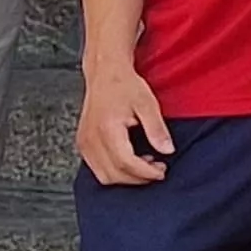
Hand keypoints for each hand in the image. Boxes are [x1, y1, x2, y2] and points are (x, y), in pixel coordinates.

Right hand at [78, 64, 175, 185]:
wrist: (105, 73)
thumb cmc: (124, 84)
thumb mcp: (147, 103)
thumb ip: (157, 129)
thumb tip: (168, 150)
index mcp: (107, 128)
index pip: (125, 162)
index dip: (145, 172)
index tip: (162, 171)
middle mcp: (91, 138)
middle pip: (114, 174)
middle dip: (139, 178)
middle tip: (158, 169)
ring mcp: (84, 143)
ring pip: (104, 176)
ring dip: (127, 178)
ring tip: (146, 164)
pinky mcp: (83, 144)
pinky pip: (97, 168)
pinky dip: (115, 171)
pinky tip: (131, 160)